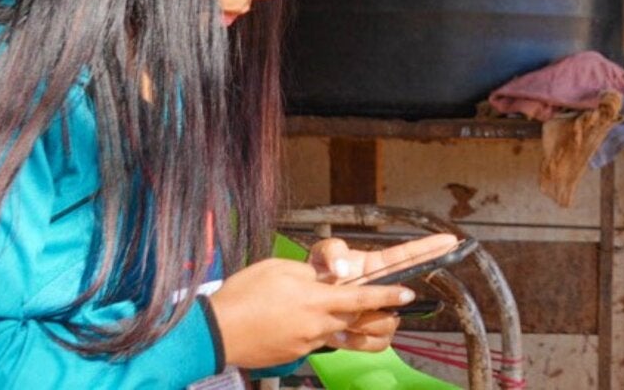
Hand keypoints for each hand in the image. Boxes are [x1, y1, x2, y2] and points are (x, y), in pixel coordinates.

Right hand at [208, 258, 415, 366]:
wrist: (214, 332)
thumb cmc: (244, 294)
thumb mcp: (280, 269)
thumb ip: (310, 274)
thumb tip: (325, 279)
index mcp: (317, 300)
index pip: (363, 298)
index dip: (388, 296)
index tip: (408, 294)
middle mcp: (318, 325)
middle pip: (358, 320)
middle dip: (377, 314)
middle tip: (388, 309)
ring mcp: (307, 343)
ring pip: (339, 334)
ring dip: (349, 326)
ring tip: (346, 317)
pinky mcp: (295, 355)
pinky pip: (317, 343)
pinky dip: (319, 332)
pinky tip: (300, 323)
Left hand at [308, 233, 456, 350]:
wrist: (304, 307)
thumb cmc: (317, 277)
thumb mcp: (320, 254)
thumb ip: (331, 252)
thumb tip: (342, 270)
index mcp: (378, 266)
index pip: (408, 256)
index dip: (429, 248)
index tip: (450, 240)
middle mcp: (385, 290)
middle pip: (406, 294)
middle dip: (395, 299)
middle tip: (387, 298)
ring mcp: (381, 313)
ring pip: (391, 322)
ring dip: (365, 322)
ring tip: (342, 317)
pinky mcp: (371, 335)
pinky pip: (377, 343)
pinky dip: (357, 342)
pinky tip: (339, 335)